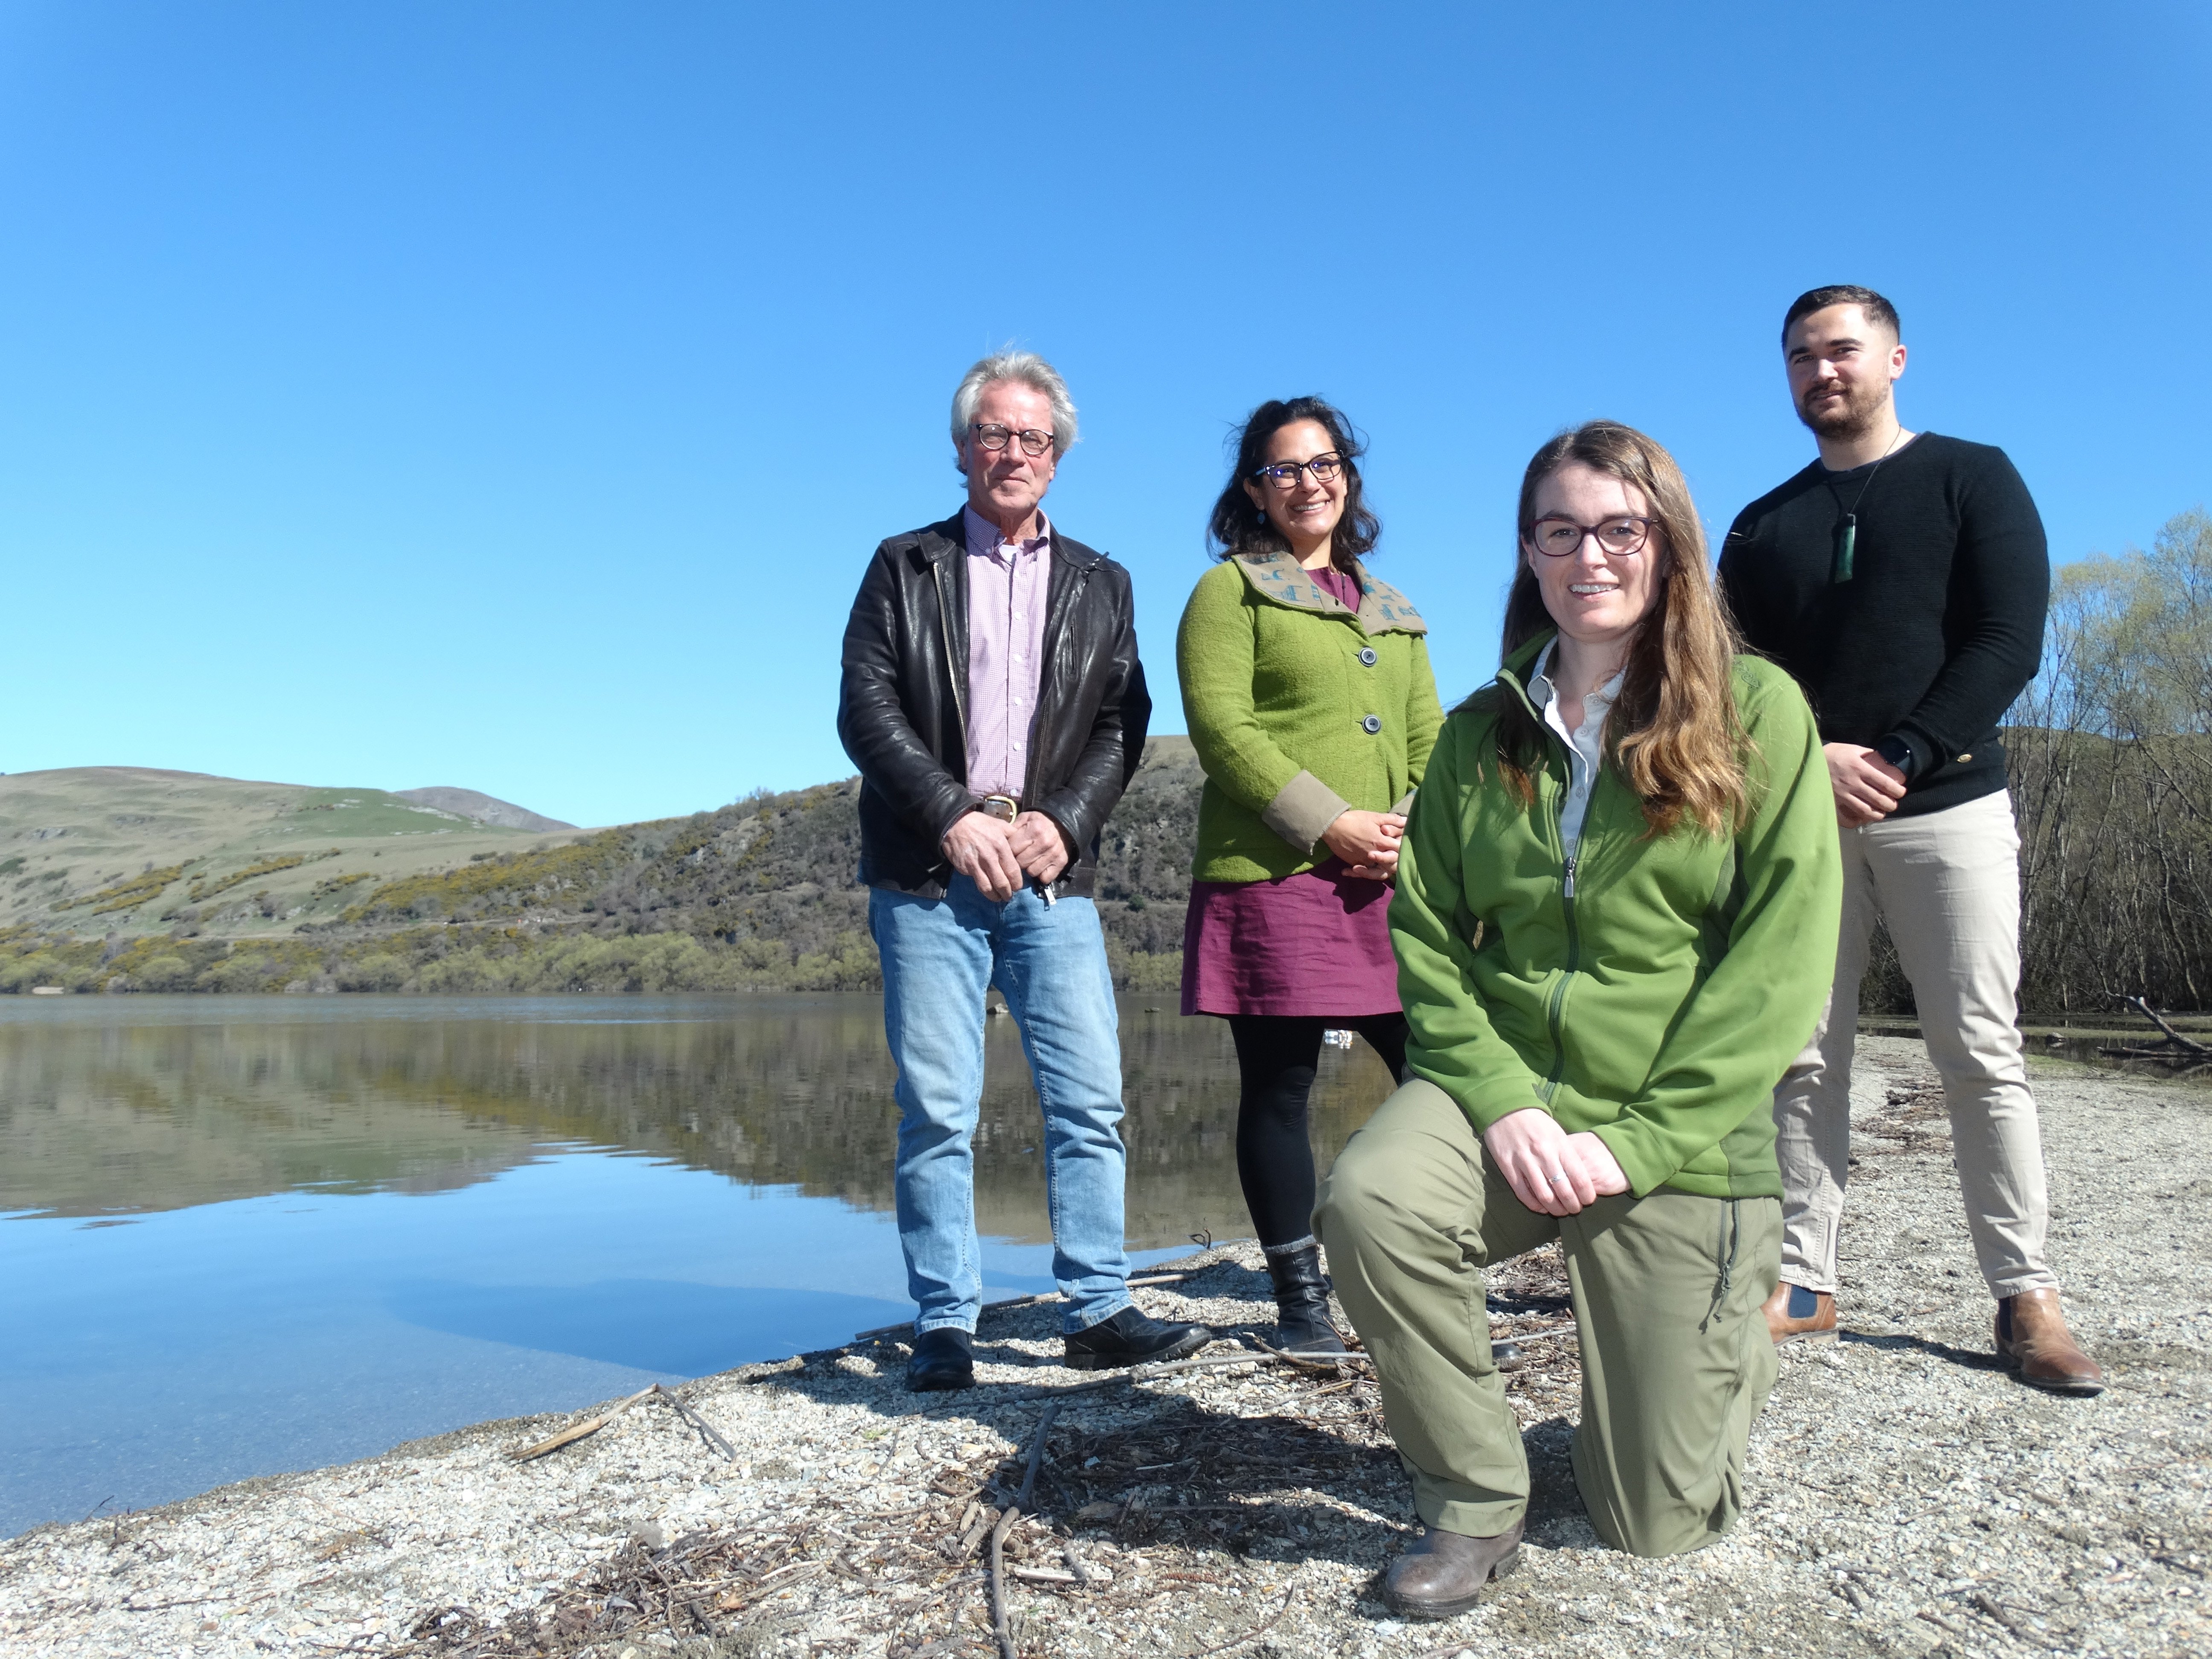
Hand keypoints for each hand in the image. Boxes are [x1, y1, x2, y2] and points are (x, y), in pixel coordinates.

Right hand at [942, 811, 1023, 901]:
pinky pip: (976, 882)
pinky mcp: (965, 869)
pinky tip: (987, 889)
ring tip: (999, 898)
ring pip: (988, 888)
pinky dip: (983, 888)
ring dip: (995, 896)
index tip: (1018, 886)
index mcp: (1001, 847)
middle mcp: (989, 858)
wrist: (956, 823)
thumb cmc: (980, 824)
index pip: (1013, 872)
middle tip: (1009, 895)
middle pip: (1002, 884)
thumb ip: (1014, 836)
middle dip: (1008, 893)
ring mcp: (975, 865)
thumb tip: (1024, 846)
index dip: (1017, 883)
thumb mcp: (1001, 825)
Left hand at [1008, 810, 1072, 884]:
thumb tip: (1001, 842)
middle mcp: (1045, 842)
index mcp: (1034, 830)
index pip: (1012, 849)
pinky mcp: (1061, 863)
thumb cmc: (1039, 823)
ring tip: (1031, 860)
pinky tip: (1040, 866)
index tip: (1011, 849)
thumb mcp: (1025, 819)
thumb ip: (1012, 828)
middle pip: (1021, 863)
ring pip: (1032, 872)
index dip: (1009, 851)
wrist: (1063, 825)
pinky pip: (1045, 878)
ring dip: (1029, 868)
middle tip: (1021, 855)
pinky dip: (1041, 875)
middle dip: (1018, 860)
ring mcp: (1054, 854)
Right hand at [1322, 810, 1404, 879]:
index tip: (1401, 842)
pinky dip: (1363, 873)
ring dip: (1381, 870)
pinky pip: (1362, 872)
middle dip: (1395, 860)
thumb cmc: (1354, 819)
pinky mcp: (1354, 863)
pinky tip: (1360, 870)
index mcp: (1381, 842)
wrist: (1332, 825)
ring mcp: (1364, 861)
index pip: (1400, 849)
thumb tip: (1406, 821)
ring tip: (1380, 865)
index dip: (1403, 846)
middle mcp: (1374, 855)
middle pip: (1392, 865)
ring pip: (1378, 873)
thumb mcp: (1374, 816)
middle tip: (1393, 854)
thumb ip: (1391, 820)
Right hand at [1482, 1109, 1630, 1216]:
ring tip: (1560, 1211)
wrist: (1506, 1108)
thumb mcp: (1558, 1133)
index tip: (1588, 1200)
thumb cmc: (1536, 1122)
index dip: (1587, 1195)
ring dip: (1555, 1209)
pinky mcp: (1507, 1166)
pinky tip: (1541, 1207)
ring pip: (1544, 1195)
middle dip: (1573, 1206)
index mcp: (1560, 1144)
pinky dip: (1534, 1205)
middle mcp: (1544, 1153)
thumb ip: (1568, 1154)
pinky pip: (1523, 1193)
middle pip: (1564, 1190)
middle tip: (1575, 1209)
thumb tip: (1580, 1179)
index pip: (1579, 1177)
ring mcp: (1524, 1160)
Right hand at [1824, 743, 1906, 826]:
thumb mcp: (1850, 748)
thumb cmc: (1830, 754)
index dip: (1897, 790)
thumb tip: (1881, 759)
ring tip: (1880, 813)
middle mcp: (1852, 783)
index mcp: (1859, 768)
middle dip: (1890, 804)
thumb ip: (1867, 754)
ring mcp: (1841, 795)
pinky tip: (1861, 819)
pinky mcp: (1832, 803)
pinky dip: (1856, 821)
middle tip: (1892, 804)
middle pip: (1878, 799)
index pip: (1885, 783)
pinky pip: (1846, 818)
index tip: (1901, 792)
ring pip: (1865, 811)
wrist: (1806, 761)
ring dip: (1877, 814)